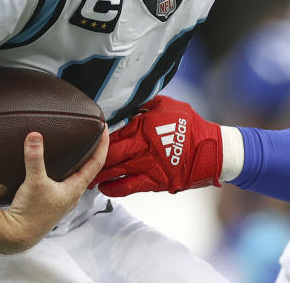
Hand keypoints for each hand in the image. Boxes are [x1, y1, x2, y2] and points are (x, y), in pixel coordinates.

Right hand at [0, 128, 108, 253]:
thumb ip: (35, 158)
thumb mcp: (34, 182)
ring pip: (77, 176)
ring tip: (78, 146)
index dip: (103, 144)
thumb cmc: (30, 214)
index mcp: (75, 189)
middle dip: (93, 151)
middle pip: (89, 168)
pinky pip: (64, 182)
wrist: (16, 236)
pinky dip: (66, 171)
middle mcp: (72, 195)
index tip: (105, 128)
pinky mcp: (52, 202)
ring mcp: (63, 200)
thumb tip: (35, 136)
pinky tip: (56, 167)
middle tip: (93, 134)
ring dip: (79, 161)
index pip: (97, 162)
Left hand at [91, 95, 221, 196]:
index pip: (114, 134)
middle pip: (111, 155)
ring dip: (99, 175)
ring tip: (85, 177)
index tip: (87, 139)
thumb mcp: (167, 105)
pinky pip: (129, 187)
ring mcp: (148, 166)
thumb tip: (126, 102)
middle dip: (93, 159)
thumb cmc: (190, 125)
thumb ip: (144, 104)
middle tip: (79, 161)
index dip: (98, 138)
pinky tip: (104, 188)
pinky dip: (114, 188)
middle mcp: (143, 148)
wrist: (211, 150)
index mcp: (144, 127)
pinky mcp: (155, 181)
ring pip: (116, 172)